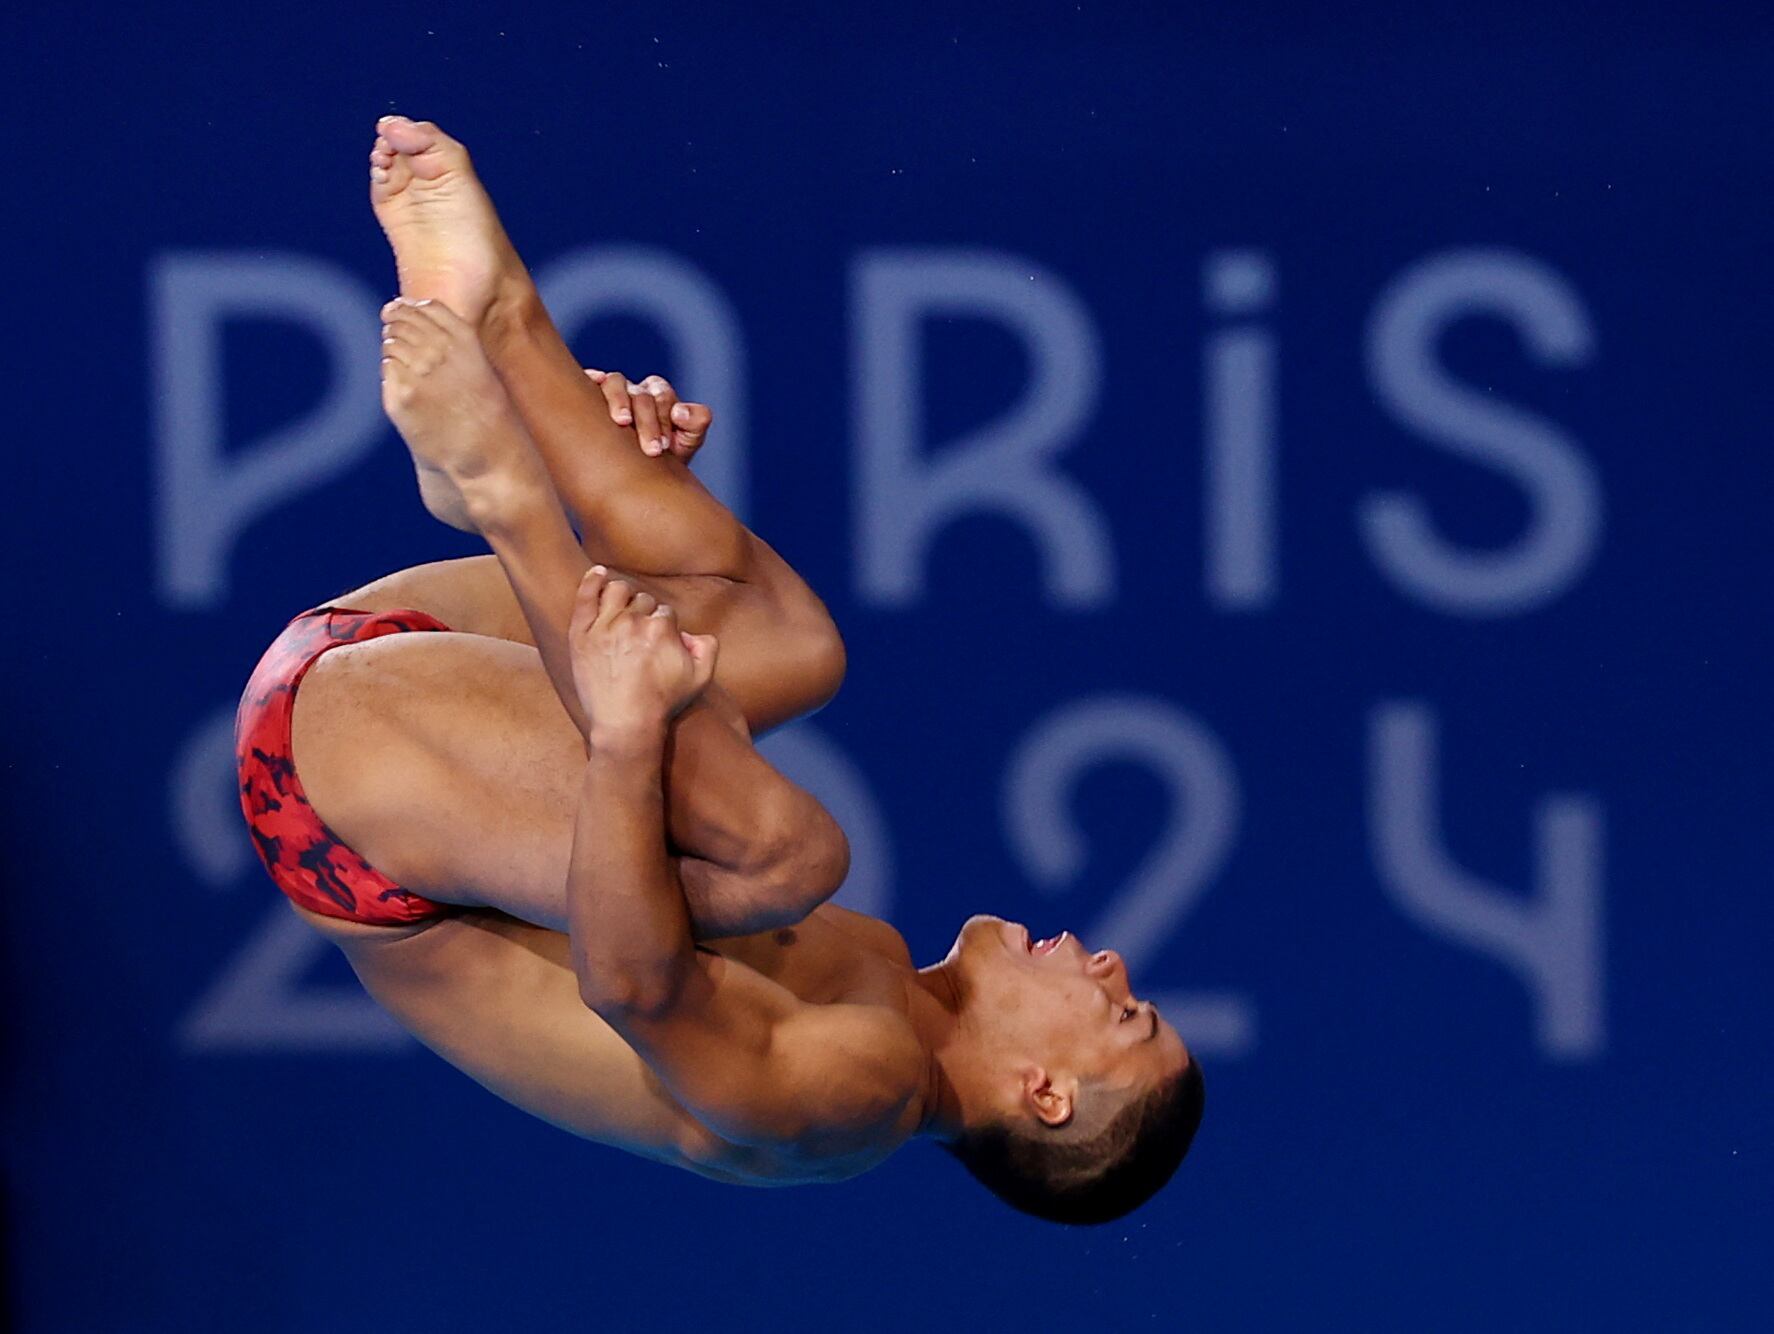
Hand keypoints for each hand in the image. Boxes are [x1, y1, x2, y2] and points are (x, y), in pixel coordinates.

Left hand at [569, 566, 718, 737]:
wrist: (626, 725)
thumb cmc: (663, 704)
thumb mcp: (700, 679)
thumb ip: (709, 648)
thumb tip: (694, 633)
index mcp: (662, 628)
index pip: (665, 612)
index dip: (664, 626)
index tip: (658, 643)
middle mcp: (633, 622)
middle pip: (642, 601)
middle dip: (645, 613)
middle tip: (640, 636)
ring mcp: (604, 626)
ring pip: (617, 591)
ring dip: (623, 595)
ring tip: (622, 608)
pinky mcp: (581, 635)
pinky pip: (585, 597)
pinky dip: (591, 580)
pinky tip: (597, 572)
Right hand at [584, 369, 711, 460]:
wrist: (636, 477)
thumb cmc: (664, 458)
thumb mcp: (686, 443)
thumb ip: (696, 425)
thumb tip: (680, 412)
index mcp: (659, 397)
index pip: (663, 398)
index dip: (664, 420)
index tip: (663, 446)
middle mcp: (635, 390)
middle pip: (641, 394)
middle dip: (648, 422)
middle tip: (652, 450)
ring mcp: (612, 391)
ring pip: (615, 383)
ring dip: (620, 400)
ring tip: (623, 421)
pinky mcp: (588, 394)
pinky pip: (588, 380)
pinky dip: (590, 378)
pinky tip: (592, 385)